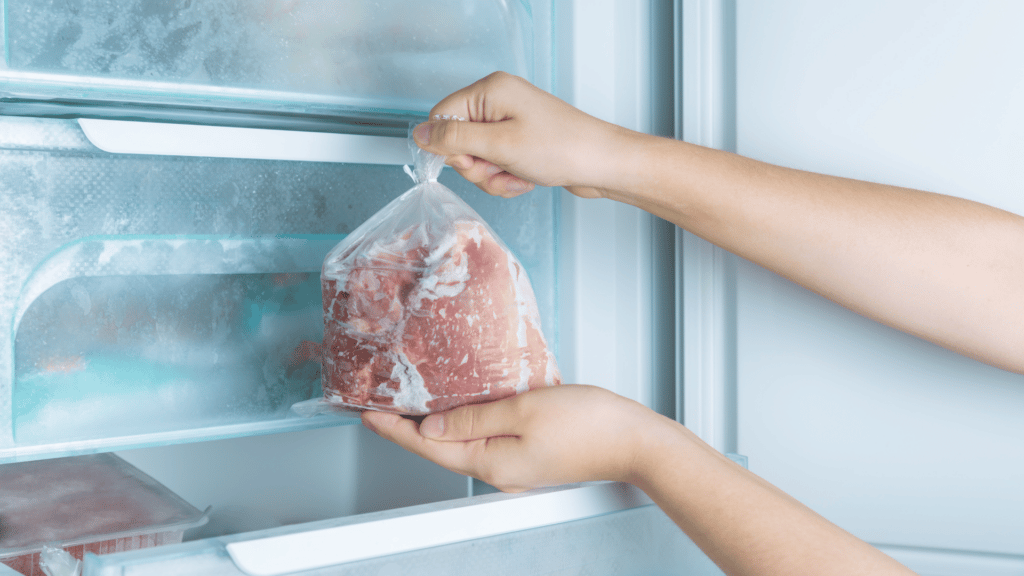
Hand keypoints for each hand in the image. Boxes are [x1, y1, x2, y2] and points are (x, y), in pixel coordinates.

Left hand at [361, 384, 670, 491]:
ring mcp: (514, 466)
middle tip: (382, 403)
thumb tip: (433, 426)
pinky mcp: (529, 455)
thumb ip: (474, 418)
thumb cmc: (589, 424)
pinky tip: (461, 407)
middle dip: (408, 428)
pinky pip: (485, 439)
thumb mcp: (524, 410)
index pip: (429, 446)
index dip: (395, 429)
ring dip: (435, 425)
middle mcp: (499, 471)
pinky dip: (464, 423)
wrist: (634, 441)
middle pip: (441, 448)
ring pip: (462, 444)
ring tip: (413, 403)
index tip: (368, 413)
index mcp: (491, 462)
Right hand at [412, 72, 633, 199]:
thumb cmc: (561, 148)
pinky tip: (523, 180)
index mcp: (490, 90)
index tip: (469, 162)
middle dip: (475, 166)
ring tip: (516, 177)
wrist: (603, 164)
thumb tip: (419, 134)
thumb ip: (454, 139)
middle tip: (498, 169)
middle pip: (458, 140)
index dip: (448, 146)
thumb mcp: (499, 145)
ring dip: (491, 176)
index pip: (442, 116)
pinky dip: (505, 178)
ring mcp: (510, 121)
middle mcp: (498, 101)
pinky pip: (495, 163)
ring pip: (477, 157)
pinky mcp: (520, 140)